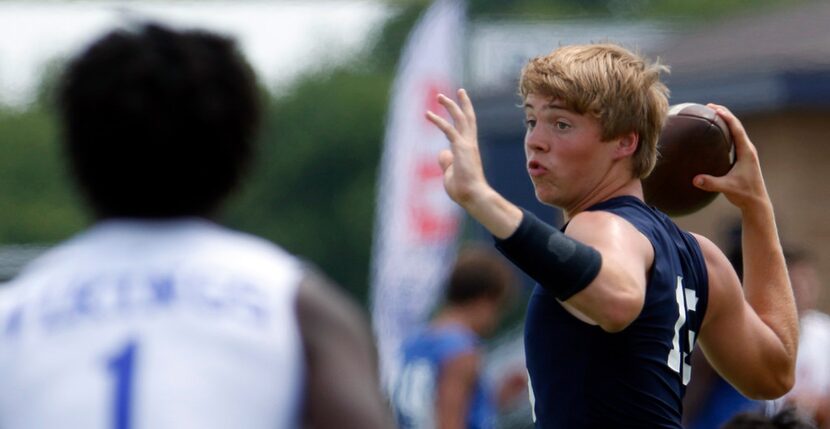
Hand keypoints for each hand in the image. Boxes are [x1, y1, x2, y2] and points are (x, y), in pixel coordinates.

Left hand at [426, 89, 491, 207]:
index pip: (468, 127)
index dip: (464, 114)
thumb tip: (442, 153)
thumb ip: (447, 162)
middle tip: (459, 90)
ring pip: (460, 119)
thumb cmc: (463, 190)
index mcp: (469, 149)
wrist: (473, 196)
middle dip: (463, 103)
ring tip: (439, 96)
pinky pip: (449, 130)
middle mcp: (470, 143)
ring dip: (450, 105)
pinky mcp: (461, 148)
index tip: (459, 104)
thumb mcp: (451, 173)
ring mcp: (467, 145)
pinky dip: (438, 121)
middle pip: (468, 118)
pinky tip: (428, 114)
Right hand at [692, 104, 769, 210]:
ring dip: (725, 121)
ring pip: (736, 131)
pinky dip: (725, 132)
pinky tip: (716, 133)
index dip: (726, 116)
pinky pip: (734, 139)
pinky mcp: (743, 158)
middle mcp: (747, 149)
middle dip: (724, 114)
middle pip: (737, 126)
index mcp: (746, 152)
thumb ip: (711, 183)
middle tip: (709, 106)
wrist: (756, 203)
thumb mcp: (726, 188)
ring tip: (712, 114)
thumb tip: (694, 179)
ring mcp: (746, 153)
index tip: (714, 108)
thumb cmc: (744, 194)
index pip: (737, 129)